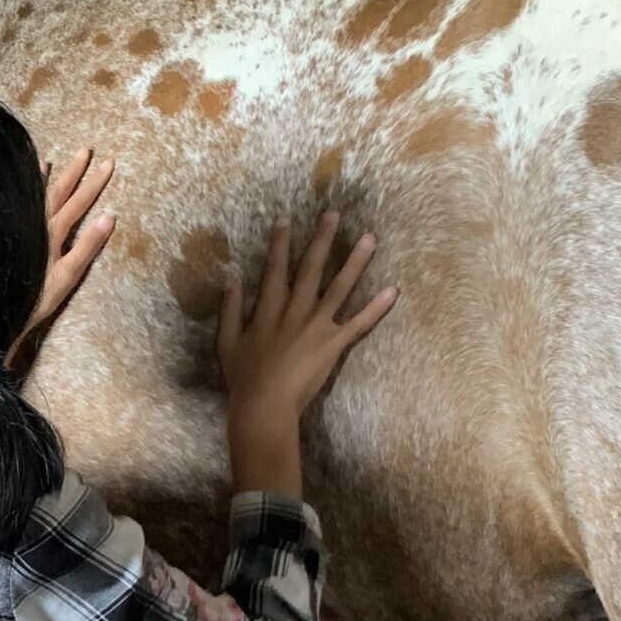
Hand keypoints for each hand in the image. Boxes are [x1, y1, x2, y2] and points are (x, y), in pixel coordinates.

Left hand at [12, 147, 115, 359]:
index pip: (78, 201)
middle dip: (75, 171)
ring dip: (45, 177)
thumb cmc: (35, 297)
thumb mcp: (68, 275)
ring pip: (34, 194)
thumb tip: (110, 216)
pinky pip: (15, 204)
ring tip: (51, 159)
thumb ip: (87, 246)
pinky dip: (21, 192)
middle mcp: (35, 223)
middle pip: (58, 191)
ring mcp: (19, 226)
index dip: (94, 183)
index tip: (108, 163)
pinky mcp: (7, 232)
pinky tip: (19, 186)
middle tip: (86, 149)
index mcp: (53, 232)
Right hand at [216, 211, 398, 498]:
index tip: (286, 220)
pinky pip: (358, 323)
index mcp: (268, 308)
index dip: (280, 243)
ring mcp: (317, 326)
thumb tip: (232, 278)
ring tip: (370, 239)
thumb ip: (230, 308)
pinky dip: (376, 308)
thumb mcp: (227, 341)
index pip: (275, 268)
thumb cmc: (244, 378)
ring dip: (356, 262)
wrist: (264, 406)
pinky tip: (392, 291)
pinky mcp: (333, 344)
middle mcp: (295, 310)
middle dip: (322, 239)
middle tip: (334, 214)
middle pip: (311, 268)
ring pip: (339, 287)